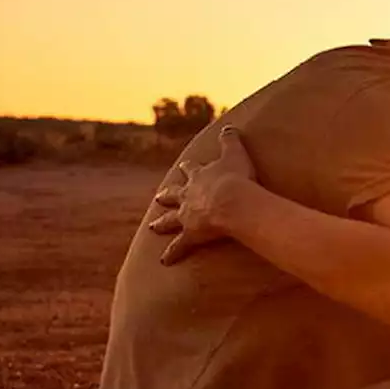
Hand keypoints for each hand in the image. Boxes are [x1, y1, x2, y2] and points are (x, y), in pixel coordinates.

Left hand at [150, 126, 256, 264]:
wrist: (233, 200)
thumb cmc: (237, 178)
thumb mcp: (236, 154)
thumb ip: (231, 140)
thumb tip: (229, 127)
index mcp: (199, 177)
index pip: (192, 170)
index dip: (189, 169)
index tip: (185, 167)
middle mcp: (188, 195)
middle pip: (174, 194)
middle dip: (167, 195)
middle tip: (159, 196)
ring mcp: (187, 216)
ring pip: (170, 220)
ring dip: (162, 223)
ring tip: (152, 227)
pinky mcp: (191, 234)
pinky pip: (179, 246)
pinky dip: (172, 253)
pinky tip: (164, 261)